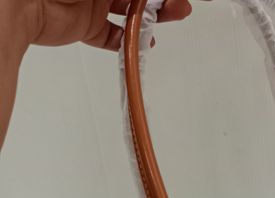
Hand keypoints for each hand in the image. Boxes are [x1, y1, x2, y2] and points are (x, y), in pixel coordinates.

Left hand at [30, 0, 192, 51]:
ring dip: (151, 18)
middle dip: (160, 1)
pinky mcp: (85, 27)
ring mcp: (92, 4)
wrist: (22, 2)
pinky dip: (129, 43)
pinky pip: (112, 37)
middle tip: (179, 6)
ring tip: (169, 20)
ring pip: (129, 12)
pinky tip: (143, 44)